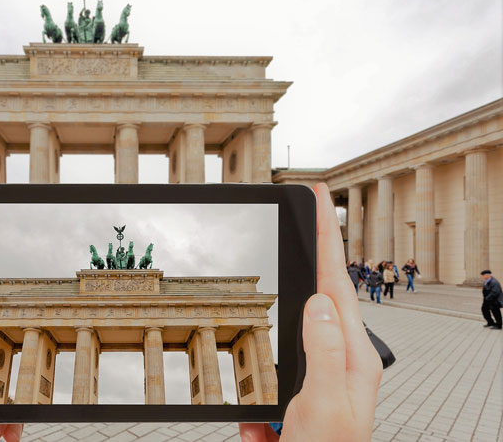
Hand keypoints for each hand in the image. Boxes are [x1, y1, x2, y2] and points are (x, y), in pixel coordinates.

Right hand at [240, 183, 382, 440]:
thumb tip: (318, 301)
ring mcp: (315, 377)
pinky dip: (260, 392)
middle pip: (318, 294)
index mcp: (351, 357)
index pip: (336, 284)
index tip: (318, 196)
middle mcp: (337, 361)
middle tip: (301, 215)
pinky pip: (270, 373)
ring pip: (288, 329)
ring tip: (278, 288)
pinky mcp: (294, 395)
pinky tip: (262, 415)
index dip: (326, 237)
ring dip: (274, 316)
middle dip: (308, 255)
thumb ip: (322, 352)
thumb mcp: (325, 406)